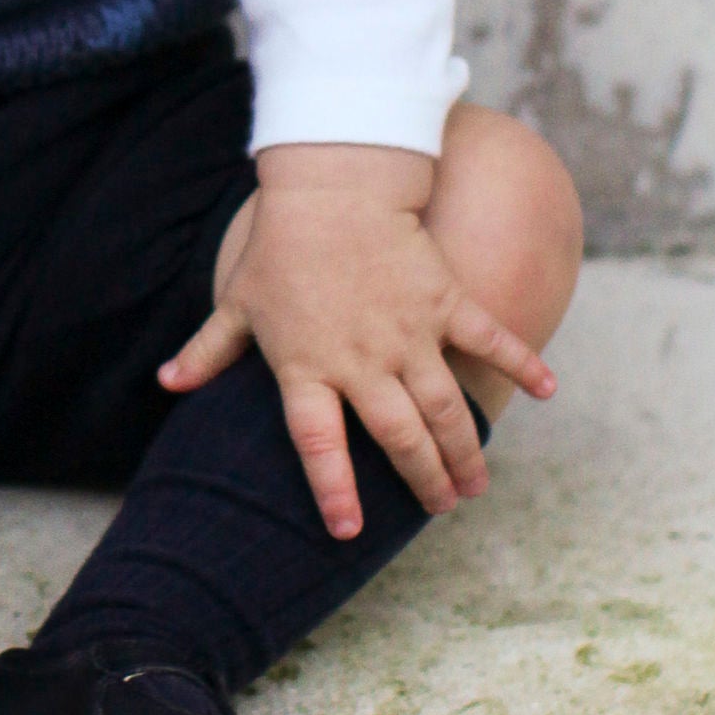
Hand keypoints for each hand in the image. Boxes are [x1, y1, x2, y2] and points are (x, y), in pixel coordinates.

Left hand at [159, 145, 555, 540]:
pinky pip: (489, 339)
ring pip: (444, 407)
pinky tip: (549, 392)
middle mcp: (362, 359)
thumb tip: (166, 382)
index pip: (318, 443)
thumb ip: (207, 351)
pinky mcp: (444, 301)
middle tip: (443, 508)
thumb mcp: (237, 302)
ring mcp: (409, 332)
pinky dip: (523, 364)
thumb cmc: (279, 245)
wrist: (331, 183)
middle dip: (424, 482)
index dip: (332, 488)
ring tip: (476, 485)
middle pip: (398, 438)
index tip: (347, 530)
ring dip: (463, 450)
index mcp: (308, 366)